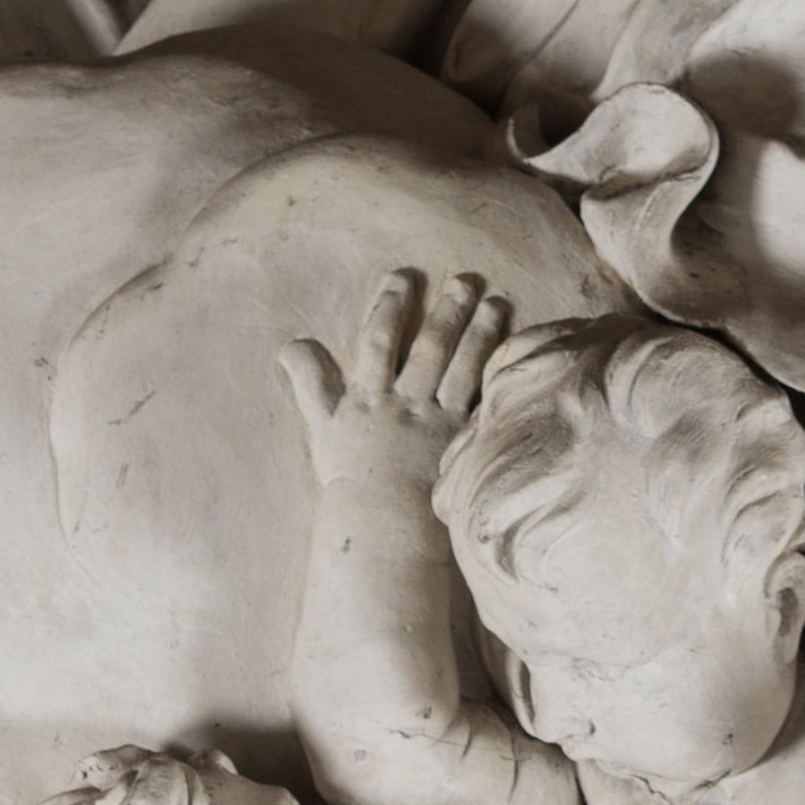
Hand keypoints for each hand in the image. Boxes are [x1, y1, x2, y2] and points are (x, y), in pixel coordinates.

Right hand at [282, 268, 511, 500]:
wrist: (381, 528)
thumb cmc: (349, 479)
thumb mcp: (320, 428)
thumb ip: (309, 382)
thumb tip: (290, 344)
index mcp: (368, 399)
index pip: (378, 340)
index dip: (389, 305)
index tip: (402, 276)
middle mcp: (404, 405)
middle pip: (428, 348)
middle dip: (446, 310)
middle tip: (464, 279)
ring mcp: (435, 424)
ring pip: (461, 368)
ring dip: (479, 333)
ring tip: (495, 303)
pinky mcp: (461, 443)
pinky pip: (482, 402)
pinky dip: (497, 376)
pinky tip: (514, 354)